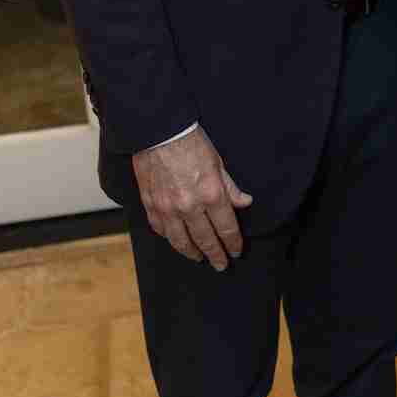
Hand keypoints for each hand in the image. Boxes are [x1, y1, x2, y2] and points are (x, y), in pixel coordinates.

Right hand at [132, 127, 252, 269]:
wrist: (158, 132)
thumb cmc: (189, 142)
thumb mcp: (218, 162)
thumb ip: (230, 187)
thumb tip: (245, 202)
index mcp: (211, 194)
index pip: (226, 228)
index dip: (233, 243)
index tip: (236, 251)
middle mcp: (190, 206)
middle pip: (206, 240)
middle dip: (216, 254)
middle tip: (221, 265)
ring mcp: (168, 208)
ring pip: (181, 241)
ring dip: (192, 253)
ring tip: (199, 258)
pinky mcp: (151, 205)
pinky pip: (161, 230)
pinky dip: (170, 238)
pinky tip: (176, 240)